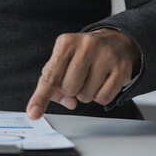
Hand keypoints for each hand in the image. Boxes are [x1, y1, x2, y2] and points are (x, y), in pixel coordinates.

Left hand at [26, 28, 140, 119]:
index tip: (33, 113)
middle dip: (69, 90)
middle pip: (68, 88)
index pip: (50, 76)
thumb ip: (53, 84)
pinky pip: (103, 98)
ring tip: (90, 78)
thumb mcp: (61, 61)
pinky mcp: (122, 68)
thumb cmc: (80, 55)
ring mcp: (106, 56)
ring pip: (85, 96)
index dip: (40, 97)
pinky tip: (102, 82)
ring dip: (84, 94)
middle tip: (77, 77)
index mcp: (65, 43)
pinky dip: (99, 96)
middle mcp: (86, 46)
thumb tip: (68, 103)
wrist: (114, 42)